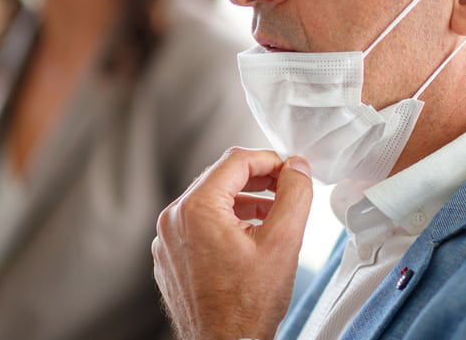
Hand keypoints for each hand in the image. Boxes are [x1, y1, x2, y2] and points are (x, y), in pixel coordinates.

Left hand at [152, 147, 312, 339]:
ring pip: (209, 203)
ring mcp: (167, 241)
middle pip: (220, 179)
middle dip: (257, 180)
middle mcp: (173, 220)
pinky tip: (250, 239)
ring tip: (273, 214)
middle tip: (287, 188)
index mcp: (195, 209)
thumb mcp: (283, 242)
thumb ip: (294, 195)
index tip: (292, 171)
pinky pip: (198, 226)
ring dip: (243, 202)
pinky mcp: (170, 258)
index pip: (235, 161)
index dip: (269, 160)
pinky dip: (225, 223)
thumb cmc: (249, 306)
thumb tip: (297, 167)